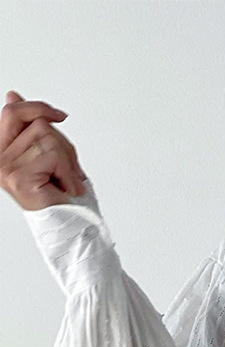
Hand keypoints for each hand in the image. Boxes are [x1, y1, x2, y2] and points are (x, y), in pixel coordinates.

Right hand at [0, 90, 86, 209]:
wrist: (67, 225)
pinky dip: (68, 173)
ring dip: (68, 162)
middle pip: (38, 125)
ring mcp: (5, 168)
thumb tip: (12, 95)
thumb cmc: (59, 194)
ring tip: (67, 182)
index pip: (13, 112)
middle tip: (69, 170)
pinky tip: (66, 189)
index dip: (37, 107)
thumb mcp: (48, 152)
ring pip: (48, 139)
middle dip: (64, 145)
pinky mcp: (19, 178)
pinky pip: (53, 157)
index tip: (60, 115)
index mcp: (1, 148)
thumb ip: (31, 127)